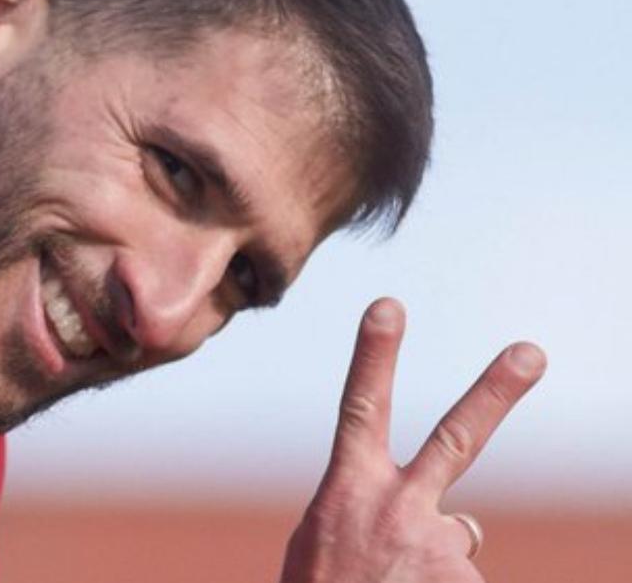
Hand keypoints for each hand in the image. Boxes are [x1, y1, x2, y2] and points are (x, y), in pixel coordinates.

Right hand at [279, 298, 545, 582]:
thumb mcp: (327, 539)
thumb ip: (383, 513)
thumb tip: (466, 521)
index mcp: (348, 489)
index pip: (361, 407)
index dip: (375, 353)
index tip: (388, 304)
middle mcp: (397, 509)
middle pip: (455, 439)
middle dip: (496, 392)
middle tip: (532, 351)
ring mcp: (434, 548)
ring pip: (456, 536)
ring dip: (433, 561)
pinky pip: (463, 580)